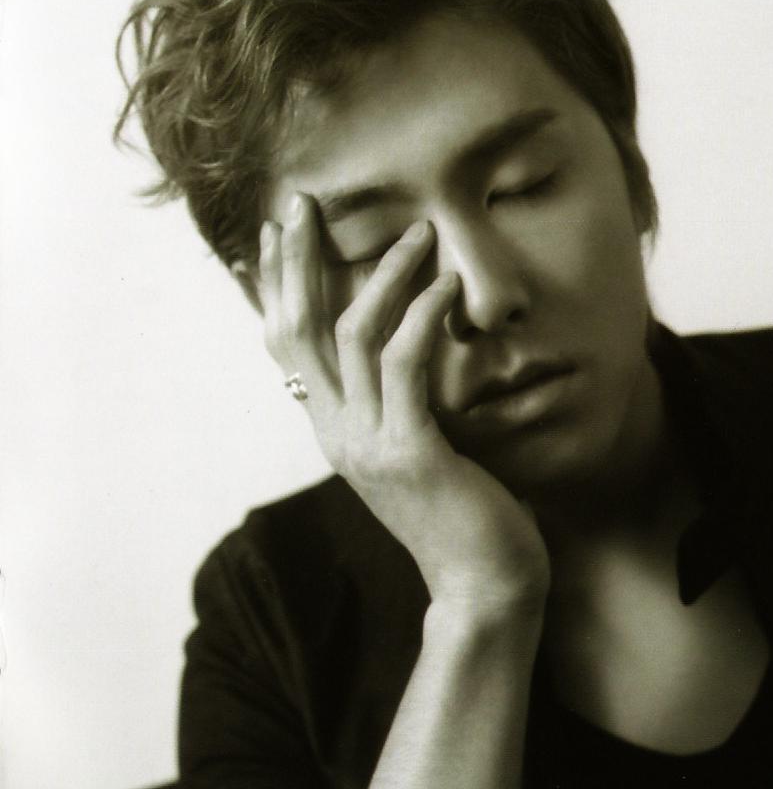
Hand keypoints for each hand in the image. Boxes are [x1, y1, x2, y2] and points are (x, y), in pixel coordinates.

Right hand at [258, 193, 549, 609]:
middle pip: (297, 330)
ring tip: (421, 232)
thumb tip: (398, 353)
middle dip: (296, 262)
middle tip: (302, 203)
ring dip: (384, 275)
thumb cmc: (458, 510)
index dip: (276, 287)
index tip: (274, 233)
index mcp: (333, 429)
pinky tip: (448, 283)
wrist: (481, 586)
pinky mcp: (410, 453)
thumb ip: (393, 403)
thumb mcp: (413, 447)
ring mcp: (367, 445)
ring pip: (351, 336)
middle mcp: (336, 433)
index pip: (288, 346)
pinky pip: (406, 364)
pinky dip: (424, 316)